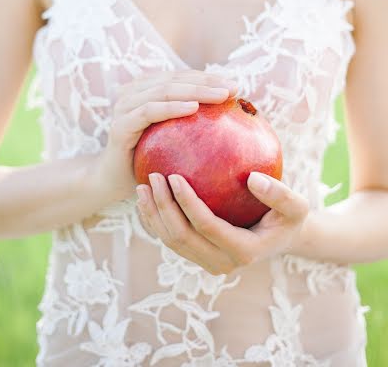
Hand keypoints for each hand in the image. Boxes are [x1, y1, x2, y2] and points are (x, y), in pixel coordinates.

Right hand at [94, 70, 238, 204]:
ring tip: (221, 96)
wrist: (114, 181)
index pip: (182, 76)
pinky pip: (149, 112)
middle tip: (234, 88)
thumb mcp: (172, 136)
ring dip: (195, 91)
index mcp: (145, 89)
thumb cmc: (149, 158)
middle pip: (175, 79)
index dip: (208, 77)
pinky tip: (193, 108)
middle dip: (207, 81)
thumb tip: (231, 112)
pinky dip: (172, 108)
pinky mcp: (120, 125)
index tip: (236, 84)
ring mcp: (124, 107)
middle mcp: (132, 92)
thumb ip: (191, 121)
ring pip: (164, 90)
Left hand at [136, 171, 308, 274]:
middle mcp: (222, 263)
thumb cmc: (289, 218)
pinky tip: (146, 200)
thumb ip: (279, 194)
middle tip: (152, 178)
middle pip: (182, 237)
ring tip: (142, 187)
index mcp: (243, 251)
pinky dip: (155, 222)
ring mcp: (209, 263)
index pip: (206, 226)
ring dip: (153, 216)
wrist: (282, 238)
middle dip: (163, 208)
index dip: (186, 202)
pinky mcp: (199, 257)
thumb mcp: (296, 206)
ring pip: (172, 242)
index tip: (173, 175)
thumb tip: (253, 178)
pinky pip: (172, 241)